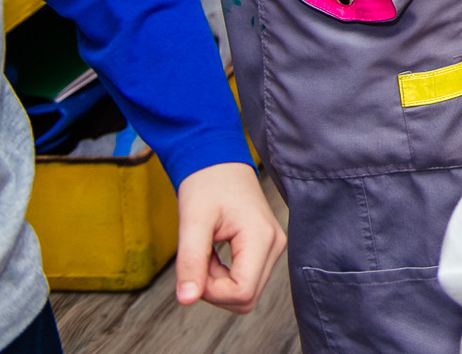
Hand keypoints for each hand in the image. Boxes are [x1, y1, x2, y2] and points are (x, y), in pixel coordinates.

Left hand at [172, 161, 281, 311]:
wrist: (218, 161)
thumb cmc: (207, 184)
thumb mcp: (192, 222)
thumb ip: (191, 263)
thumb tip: (186, 299)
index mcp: (262, 238)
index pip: (242, 292)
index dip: (210, 292)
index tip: (193, 270)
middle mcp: (275, 245)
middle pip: (246, 297)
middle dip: (214, 289)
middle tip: (198, 260)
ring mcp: (273, 247)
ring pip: (245, 292)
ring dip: (217, 282)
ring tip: (206, 252)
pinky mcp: (265, 248)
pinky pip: (245, 279)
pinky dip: (222, 276)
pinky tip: (213, 253)